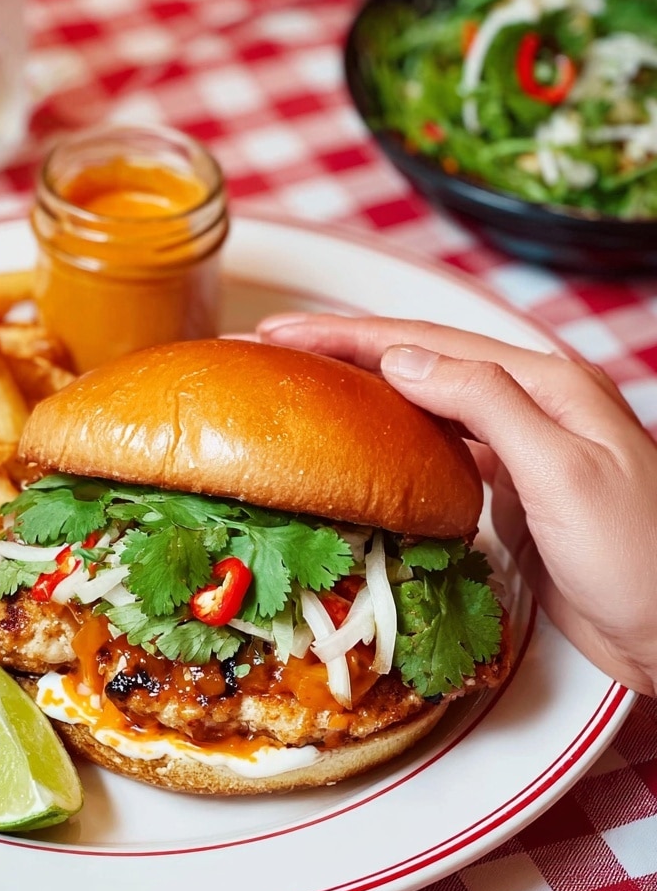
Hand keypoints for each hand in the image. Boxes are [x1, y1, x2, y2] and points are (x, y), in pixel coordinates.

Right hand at [257, 314, 656, 696]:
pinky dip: (392, 442)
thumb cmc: (635, 557)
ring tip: (302, 390)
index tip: (279, 334)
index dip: (347, 335)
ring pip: (424, 405)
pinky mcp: (513, 493)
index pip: (426, 343)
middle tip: (270, 355)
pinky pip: (439, 452)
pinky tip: (362, 446)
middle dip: (343, 354)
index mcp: (544, 384)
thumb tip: (402, 359)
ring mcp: (521, 449)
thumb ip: (486, 405)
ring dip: (362, 393)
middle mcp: (529, 405)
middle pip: (419, 364)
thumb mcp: (562, 473)